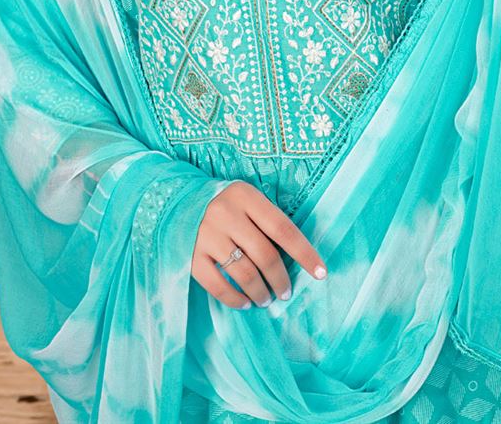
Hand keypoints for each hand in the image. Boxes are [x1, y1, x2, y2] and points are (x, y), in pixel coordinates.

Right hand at [191, 180, 327, 308]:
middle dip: (281, 279)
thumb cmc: (226, 204)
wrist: (179, 202)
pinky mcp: (191, 256)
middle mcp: (226, 214)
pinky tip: (245, 303)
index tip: (321, 273)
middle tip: (286, 292)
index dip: (305, 253)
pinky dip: (235, 299)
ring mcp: (206, 235)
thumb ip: (267, 220)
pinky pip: (218, 285)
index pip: (283, 228)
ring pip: (244, 273)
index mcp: (246, 196)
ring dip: (261, 292)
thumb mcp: (247, 200)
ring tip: (266, 299)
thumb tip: (296, 257)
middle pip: (265, 255)